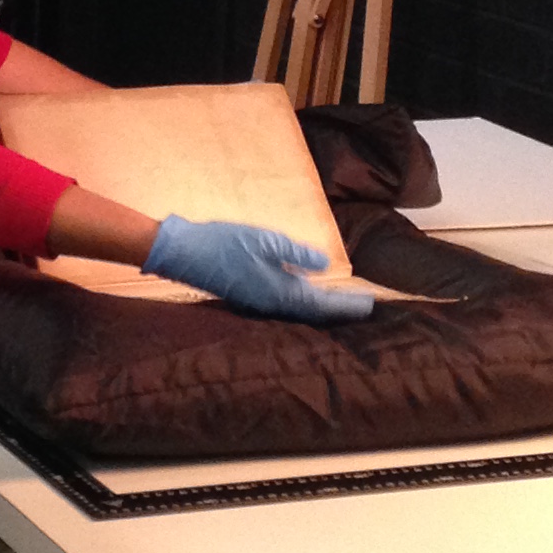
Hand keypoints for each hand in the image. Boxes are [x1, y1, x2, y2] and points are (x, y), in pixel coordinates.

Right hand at [145, 216, 375, 322]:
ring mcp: (259, 304)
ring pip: (299, 310)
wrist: (182, 253)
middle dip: (339, 310)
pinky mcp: (250, 297)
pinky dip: (303, 301)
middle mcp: (271, 305)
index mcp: (279, 293)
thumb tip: (324, 266)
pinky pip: (285, 305)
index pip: (322, 304)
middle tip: (363, 307)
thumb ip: (295, 253)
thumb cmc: (224, 242)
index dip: (347, 305)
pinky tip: (307, 293)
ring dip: (322, 307)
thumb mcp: (265, 240)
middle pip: (313, 312)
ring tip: (342, 303)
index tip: (370, 305)